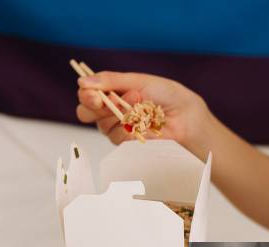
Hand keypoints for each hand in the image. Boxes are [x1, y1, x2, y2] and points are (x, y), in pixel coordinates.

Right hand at [76, 72, 212, 154]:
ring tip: (140, 105)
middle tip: (105, 103)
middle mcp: (111, 111)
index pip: (88, 94)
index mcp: (113, 92)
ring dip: (120, 114)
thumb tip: (82, 80)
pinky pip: (117, 138)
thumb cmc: (167, 95)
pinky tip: (144, 123)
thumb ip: (111, 81)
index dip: (86, 94)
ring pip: (102, 126)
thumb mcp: (139, 81)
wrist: (186, 117)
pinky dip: (129, 129)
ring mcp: (118, 128)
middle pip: (86, 113)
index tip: (92, 94)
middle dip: (93, 107)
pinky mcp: (127, 144)